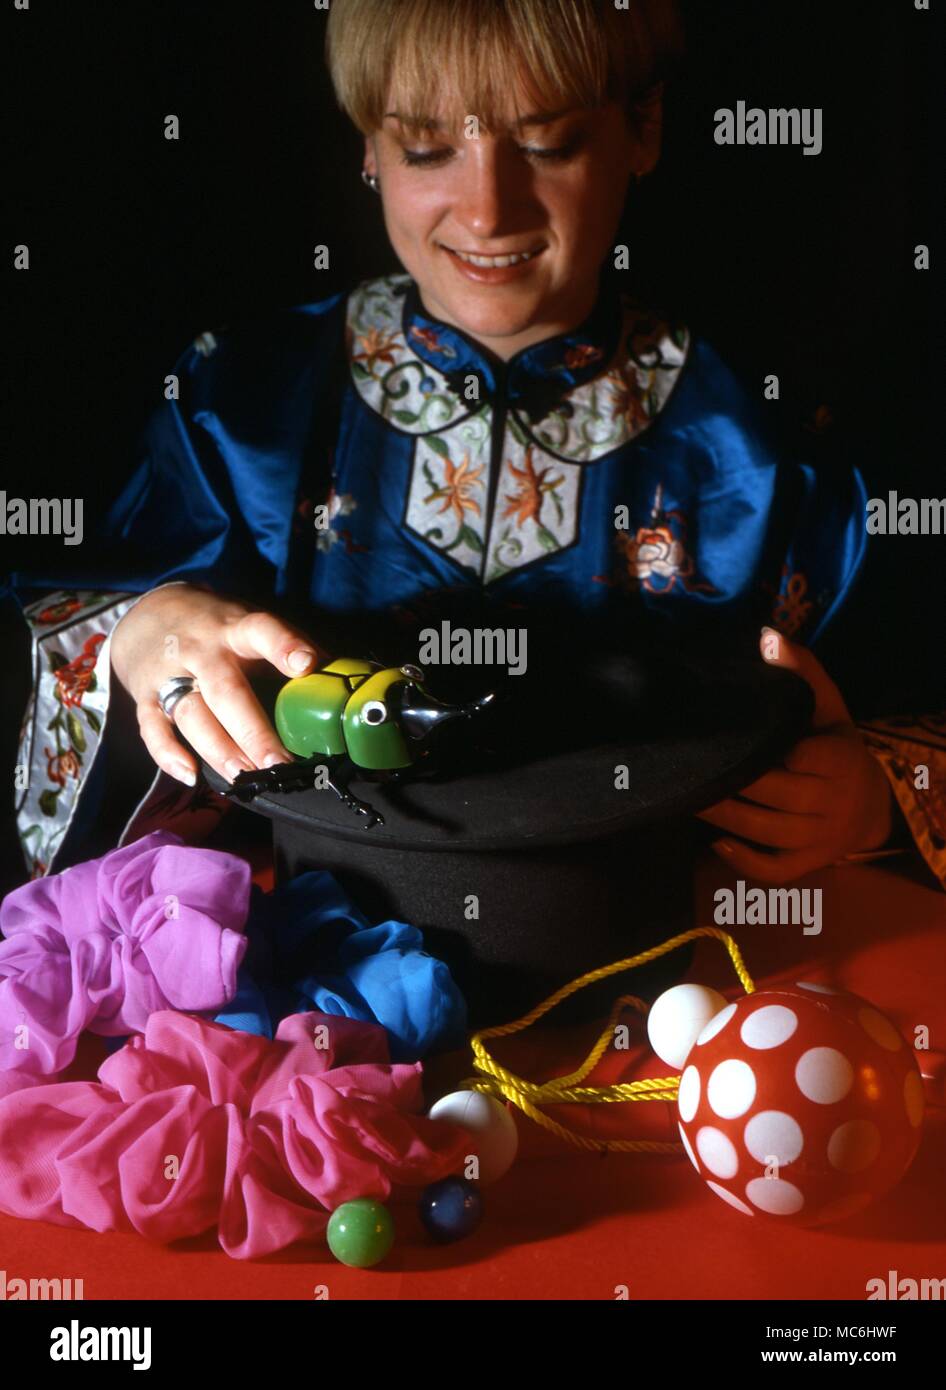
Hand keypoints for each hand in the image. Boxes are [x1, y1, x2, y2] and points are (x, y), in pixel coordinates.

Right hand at [110, 584, 320, 786]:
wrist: (147, 614)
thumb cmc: (216, 627)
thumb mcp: (251, 622)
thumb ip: (289, 647)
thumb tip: (338, 677)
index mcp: (236, 628)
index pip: (261, 630)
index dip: (284, 645)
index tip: (306, 665)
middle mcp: (202, 650)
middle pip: (226, 691)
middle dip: (252, 731)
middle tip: (278, 764)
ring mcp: (170, 673)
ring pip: (192, 714)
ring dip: (218, 749)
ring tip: (245, 778)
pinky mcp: (146, 696)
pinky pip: (152, 727)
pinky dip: (167, 754)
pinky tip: (190, 775)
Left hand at [697, 628, 893, 881]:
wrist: (869, 804)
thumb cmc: (834, 745)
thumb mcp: (827, 707)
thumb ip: (800, 672)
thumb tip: (768, 636)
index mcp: (841, 759)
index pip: (812, 758)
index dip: (782, 753)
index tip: (744, 740)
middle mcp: (834, 801)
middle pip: (781, 795)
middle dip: (737, 782)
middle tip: (693, 766)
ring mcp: (820, 837)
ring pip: (770, 831)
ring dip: (727, 818)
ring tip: (689, 797)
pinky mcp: (806, 863)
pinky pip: (776, 870)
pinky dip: (746, 860)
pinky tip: (715, 841)